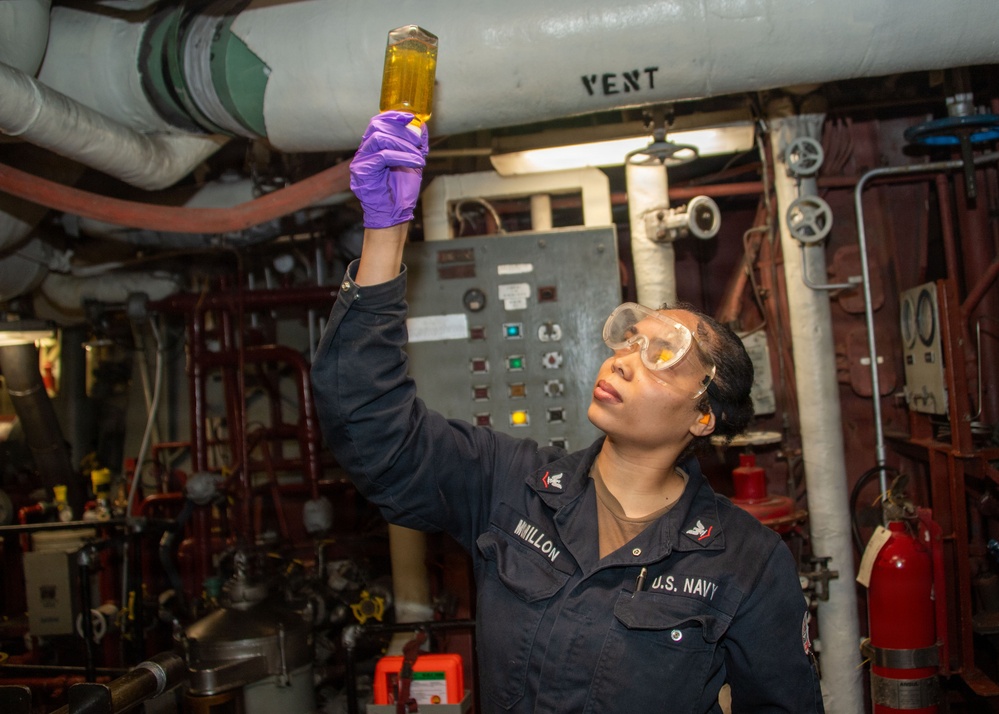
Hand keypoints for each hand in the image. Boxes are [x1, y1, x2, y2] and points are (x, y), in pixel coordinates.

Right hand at [349, 111, 428, 228]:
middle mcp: (365, 151)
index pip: (378, 122)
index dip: (392, 115)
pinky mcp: (362, 171)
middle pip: (378, 126)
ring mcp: (361, 160)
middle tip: (418, 140)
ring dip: (404, 144)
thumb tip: (421, 125)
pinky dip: (402, 156)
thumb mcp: (412, 162)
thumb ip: (415, 145)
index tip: (409, 116)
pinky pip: (383, 156)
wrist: (395, 214)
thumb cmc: (401, 191)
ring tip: (419, 156)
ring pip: (380, 138)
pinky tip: (416, 162)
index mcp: (374, 147)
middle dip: (401, 129)